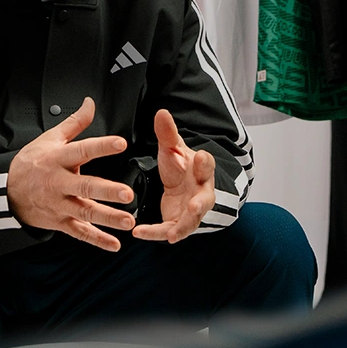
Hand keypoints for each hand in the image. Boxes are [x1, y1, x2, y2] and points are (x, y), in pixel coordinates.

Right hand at [7, 97, 134, 250]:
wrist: (6, 192)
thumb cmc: (32, 163)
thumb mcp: (50, 139)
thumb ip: (75, 123)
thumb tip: (90, 103)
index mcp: (58, 159)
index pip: (82, 150)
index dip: (101, 146)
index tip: (120, 143)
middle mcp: (59, 183)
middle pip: (85, 187)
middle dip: (107, 191)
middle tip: (127, 194)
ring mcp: (59, 205)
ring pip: (85, 213)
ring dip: (108, 218)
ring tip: (129, 221)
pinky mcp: (60, 222)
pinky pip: (80, 232)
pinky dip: (97, 240)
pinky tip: (114, 244)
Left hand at [132, 108, 215, 243]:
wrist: (180, 184)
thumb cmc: (179, 165)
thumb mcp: (171, 148)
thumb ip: (167, 133)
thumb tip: (161, 112)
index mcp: (201, 171)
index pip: (207, 165)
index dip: (205, 162)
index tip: (200, 155)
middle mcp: (201, 192)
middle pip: (205, 199)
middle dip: (200, 204)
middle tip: (194, 207)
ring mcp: (191, 210)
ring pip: (191, 221)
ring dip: (183, 227)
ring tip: (172, 235)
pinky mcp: (178, 222)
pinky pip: (168, 230)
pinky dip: (155, 233)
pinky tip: (139, 233)